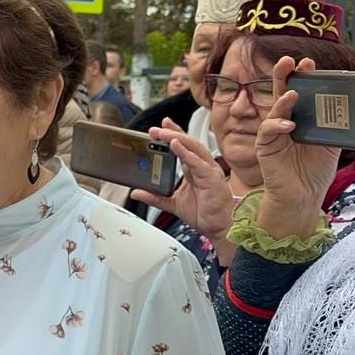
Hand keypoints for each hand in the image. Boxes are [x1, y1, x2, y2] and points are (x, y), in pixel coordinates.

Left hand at [130, 118, 234, 242]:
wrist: (218, 228)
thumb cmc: (203, 213)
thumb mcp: (172, 204)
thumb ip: (154, 197)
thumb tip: (136, 193)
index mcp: (194, 170)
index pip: (183, 147)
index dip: (174, 134)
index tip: (160, 127)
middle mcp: (202, 167)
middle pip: (187, 144)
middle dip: (172, 133)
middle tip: (155, 129)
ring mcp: (209, 171)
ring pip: (194, 148)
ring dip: (177, 138)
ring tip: (163, 133)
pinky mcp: (212, 179)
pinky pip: (198, 163)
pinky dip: (187, 153)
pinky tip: (177, 146)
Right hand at [255, 56, 339, 237]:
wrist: (303, 195)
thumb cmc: (314, 170)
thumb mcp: (331, 141)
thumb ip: (334, 122)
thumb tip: (348, 103)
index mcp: (299, 118)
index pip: (299, 91)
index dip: (301, 77)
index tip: (308, 63)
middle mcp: (283, 122)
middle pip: (281, 93)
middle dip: (283, 76)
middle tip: (289, 61)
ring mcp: (272, 134)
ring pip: (273, 110)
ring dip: (282, 100)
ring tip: (293, 92)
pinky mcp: (265, 147)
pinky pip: (267, 132)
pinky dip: (277, 126)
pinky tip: (289, 125)